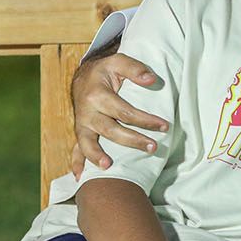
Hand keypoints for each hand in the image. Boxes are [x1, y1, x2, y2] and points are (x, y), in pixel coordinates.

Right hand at [69, 53, 168, 177]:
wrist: (83, 77)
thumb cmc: (105, 71)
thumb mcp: (118, 62)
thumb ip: (135, 68)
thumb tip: (152, 80)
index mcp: (97, 95)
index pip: (125, 111)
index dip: (145, 120)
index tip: (164, 126)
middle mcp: (87, 112)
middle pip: (110, 130)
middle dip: (132, 141)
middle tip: (153, 147)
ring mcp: (81, 125)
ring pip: (88, 143)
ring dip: (97, 156)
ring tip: (109, 167)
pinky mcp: (80, 133)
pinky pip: (76, 150)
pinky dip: (76, 163)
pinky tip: (79, 178)